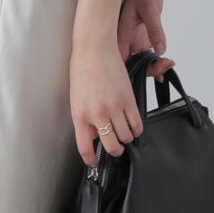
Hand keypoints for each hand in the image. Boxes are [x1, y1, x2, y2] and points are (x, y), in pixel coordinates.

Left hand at [70, 40, 143, 164]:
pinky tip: (133, 126)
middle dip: (115, 150)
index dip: (91, 160)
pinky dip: (137, 129)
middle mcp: (97, 115)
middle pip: (111, 146)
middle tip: (116, 147)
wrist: (94, 49)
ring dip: (126, 138)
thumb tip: (94, 135)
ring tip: (124, 133)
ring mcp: (114, 108)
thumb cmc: (82, 70)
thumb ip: (85, 120)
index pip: (85, 148)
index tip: (94, 163)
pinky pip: (137, 123)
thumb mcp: (76, 99)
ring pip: (126, 136)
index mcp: (80, 116)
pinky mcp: (128, 100)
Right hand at [118, 0, 174, 79]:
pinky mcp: (140, 39)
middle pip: (130, 65)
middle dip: (148, 70)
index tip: (155, 68)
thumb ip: (155, 30)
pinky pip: (146, 57)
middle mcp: (123, 40)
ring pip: (139, 63)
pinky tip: (165, 64)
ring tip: (168, 63)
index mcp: (119, 33)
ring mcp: (131, 41)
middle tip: (165, 65)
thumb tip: (160, 50)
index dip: (136, 69)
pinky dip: (155, 62)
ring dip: (153, 67)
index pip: (122, 61)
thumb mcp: (151, 9)